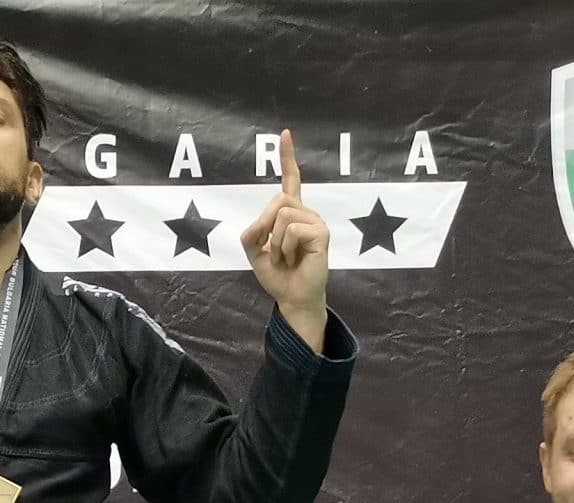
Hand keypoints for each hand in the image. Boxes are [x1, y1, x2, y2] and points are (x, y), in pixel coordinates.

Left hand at [240, 131, 329, 349]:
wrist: (292, 298)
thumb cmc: (278, 275)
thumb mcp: (254, 252)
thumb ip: (251, 233)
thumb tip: (260, 225)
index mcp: (290, 213)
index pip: (291, 180)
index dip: (288, 157)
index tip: (285, 134)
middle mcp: (306, 212)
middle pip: (278, 199)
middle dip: (265, 225)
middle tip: (271, 250)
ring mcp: (315, 222)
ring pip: (283, 215)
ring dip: (275, 242)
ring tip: (285, 257)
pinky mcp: (322, 233)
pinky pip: (292, 229)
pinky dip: (285, 247)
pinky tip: (294, 258)